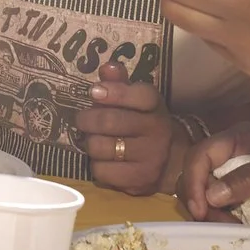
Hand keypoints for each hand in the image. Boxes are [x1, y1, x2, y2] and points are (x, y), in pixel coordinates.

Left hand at [78, 64, 183, 194]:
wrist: (168, 160)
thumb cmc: (141, 122)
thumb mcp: (134, 100)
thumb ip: (119, 83)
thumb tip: (107, 68)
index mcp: (155, 106)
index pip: (139, 95)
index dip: (114, 92)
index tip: (94, 92)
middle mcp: (158, 131)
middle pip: (111, 122)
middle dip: (88, 119)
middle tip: (82, 120)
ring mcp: (151, 158)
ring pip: (101, 147)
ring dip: (90, 143)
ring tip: (94, 140)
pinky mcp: (141, 181)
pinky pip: (102, 171)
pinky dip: (96, 165)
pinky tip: (103, 160)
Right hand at [176, 121, 249, 227]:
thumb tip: (211, 193)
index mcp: (242, 138)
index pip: (201, 154)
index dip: (192, 179)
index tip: (201, 208)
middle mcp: (235, 159)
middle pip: (195, 178)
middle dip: (199, 201)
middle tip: (218, 223)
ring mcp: (239, 184)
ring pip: (205, 200)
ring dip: (211, 217)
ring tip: (233, 228)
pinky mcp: (246, 207)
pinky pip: (221, 216)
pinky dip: (222, 226)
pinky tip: (239, 231)